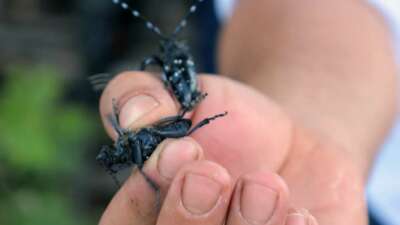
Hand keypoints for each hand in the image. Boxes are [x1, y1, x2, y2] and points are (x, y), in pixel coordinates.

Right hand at [97, 72, 365, 224]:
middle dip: (190, 218)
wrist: (290, 141)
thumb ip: (140, 93)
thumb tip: (136, 117)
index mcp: (153, 207)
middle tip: (214, 174)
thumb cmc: (229, 121)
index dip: (142, 196)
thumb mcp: (186, 94)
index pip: (125, 222)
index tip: (178, 149)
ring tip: (266, 184)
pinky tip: (299, 213)